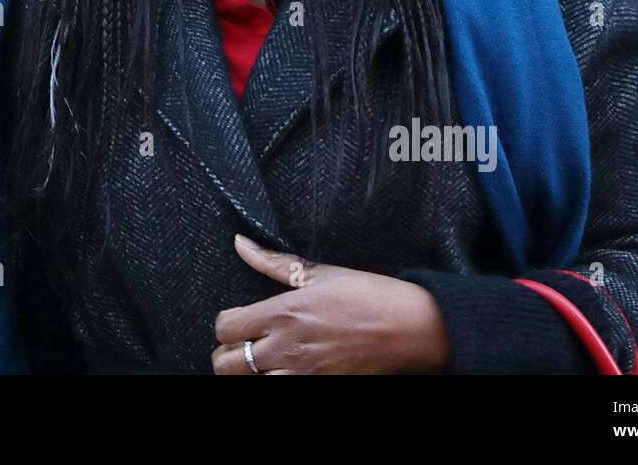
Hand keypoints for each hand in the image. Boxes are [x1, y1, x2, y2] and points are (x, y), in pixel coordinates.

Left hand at [211, 233, 450, 373]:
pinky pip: (278, 393)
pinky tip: (284, 371)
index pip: (226, 327)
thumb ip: (272, 262)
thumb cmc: (368, 294)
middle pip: (226, 363)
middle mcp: (287, 347)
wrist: (411, 328)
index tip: (239, 320)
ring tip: (263, 360)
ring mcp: (303, 374)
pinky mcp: (320, 388)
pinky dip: (275, 382)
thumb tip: (240, 243)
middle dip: (227, 353)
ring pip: (249, 384)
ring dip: (250, 373)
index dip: (227, 324)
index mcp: (284, 312)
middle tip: (243, 344)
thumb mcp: (319, 273)